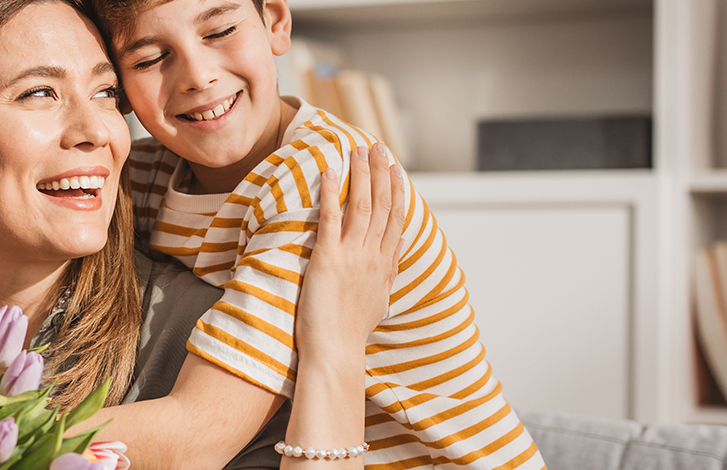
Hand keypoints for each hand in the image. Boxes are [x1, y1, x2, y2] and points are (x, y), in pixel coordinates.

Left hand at [297, 142, 406, 349]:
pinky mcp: (328, 258)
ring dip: (362, 174)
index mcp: (384, 265)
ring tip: (359, 149)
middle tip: (379, 146)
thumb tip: (395, 253)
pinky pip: (332, 219)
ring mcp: (352, 255)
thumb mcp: (378, 300)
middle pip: (382, 205)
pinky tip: (331, 172)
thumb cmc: (350, 331)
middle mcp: (373, 256)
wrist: (336, 350)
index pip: (396, 219)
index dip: (398, 190)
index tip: (397, 168)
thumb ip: (386, 273)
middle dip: (381, 172)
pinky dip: (333, 193)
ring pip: (362, 206)